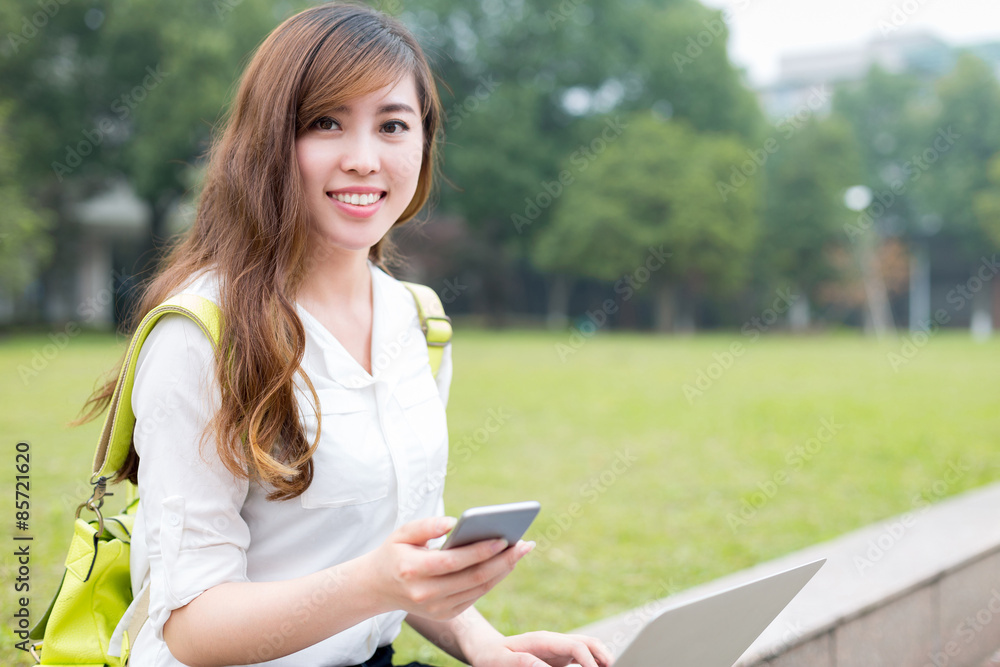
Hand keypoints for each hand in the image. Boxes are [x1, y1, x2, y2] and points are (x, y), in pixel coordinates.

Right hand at [365, 516, 533, 620]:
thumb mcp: (401, 533)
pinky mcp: (446, 614)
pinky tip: (506, 562)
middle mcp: (425, 594)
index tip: (503, 538)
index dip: (480, 551)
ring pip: (479, 589)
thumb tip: (454, 523)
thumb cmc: (394, 553)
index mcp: (412, 570)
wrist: (378, 588)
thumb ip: (426, 525)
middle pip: (473, 578)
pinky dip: (494, 579)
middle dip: (503, 560)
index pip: (453, 561)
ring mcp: (437, 608)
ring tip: (521, 550)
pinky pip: (476, 595)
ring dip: (504, 570)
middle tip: (525, 543)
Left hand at [467, 631, 614, 666]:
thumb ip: (522, 662)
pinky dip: (593, 664)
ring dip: (601, 659)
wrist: (487, 651)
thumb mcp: (502, 661)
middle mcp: (555, 641)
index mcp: (544, 640)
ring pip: (588, 649)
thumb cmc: (492, 656)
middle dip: (604, 657)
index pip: (576, 646)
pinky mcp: (558, 658)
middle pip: (588, 643)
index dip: (590, 662)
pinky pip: (581, 658)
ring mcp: (558, 649)